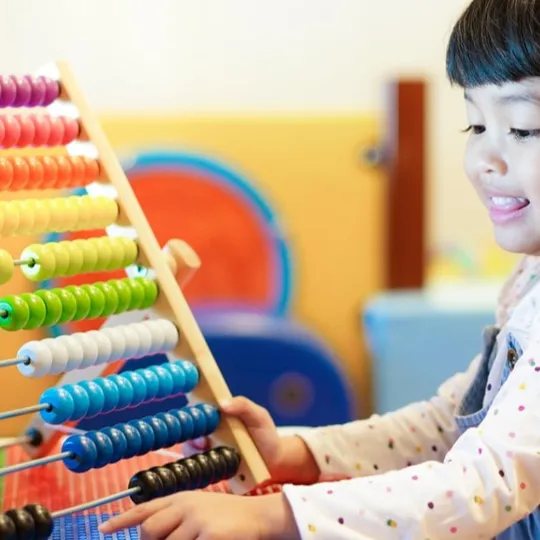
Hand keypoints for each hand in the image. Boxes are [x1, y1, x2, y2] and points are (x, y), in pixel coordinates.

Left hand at [98, 490, 299, 538]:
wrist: (257, 516)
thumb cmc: (226, 517)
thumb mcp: (198, 509)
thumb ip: (175, 518)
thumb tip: (150, 534)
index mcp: (182, 497)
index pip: (145, 508)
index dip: (122, 519)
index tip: (102, 528)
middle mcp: (186, 505)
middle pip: (150, 530)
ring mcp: (197, 520)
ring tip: (195, 537)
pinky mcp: (209, 535)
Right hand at [184, 396, 284, 476]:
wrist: (273, 461)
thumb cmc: (265, 434)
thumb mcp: (258, 416)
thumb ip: (244, 405)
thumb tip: (222, 403)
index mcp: (219, 412)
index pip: (199, 407)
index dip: (192, 409)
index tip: (196, 413)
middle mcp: (210, 429)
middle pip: (189, 427)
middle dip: (189, 431)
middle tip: (203, 438)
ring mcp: (209, 447)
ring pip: (190, 446)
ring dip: (193, 448)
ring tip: (207, 450)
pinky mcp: (210, 464)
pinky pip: (198, 464)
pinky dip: (200, 463)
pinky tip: (212, 463)